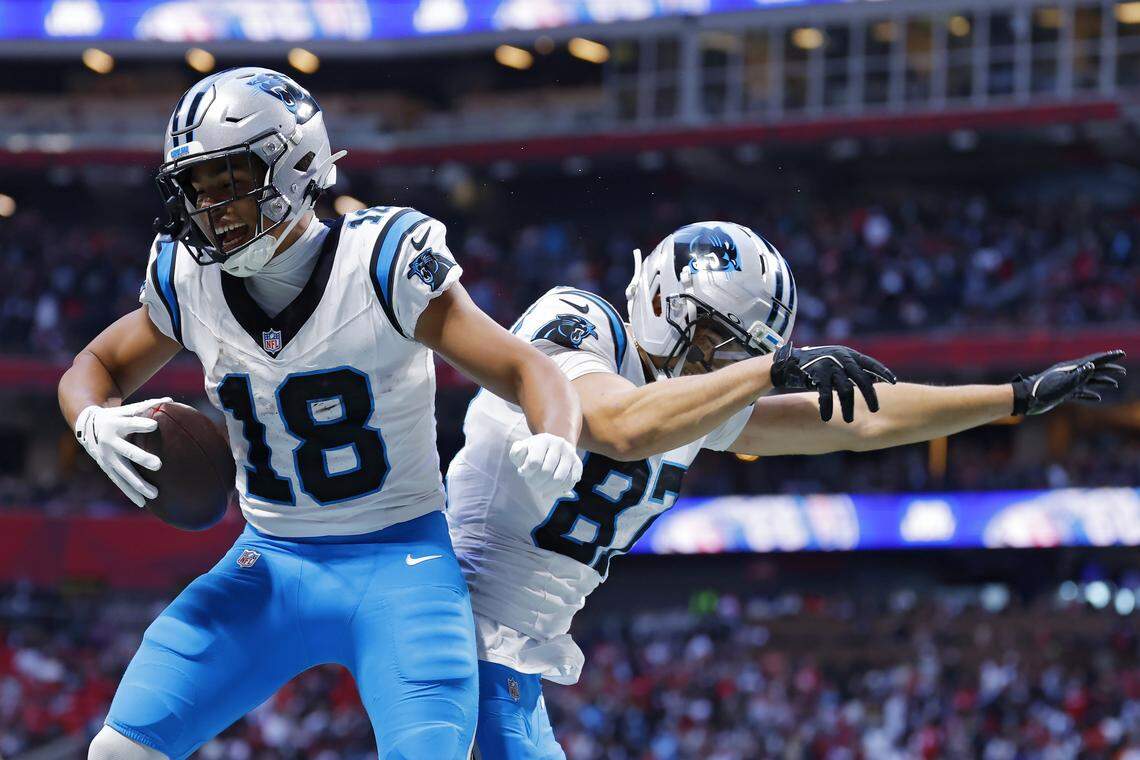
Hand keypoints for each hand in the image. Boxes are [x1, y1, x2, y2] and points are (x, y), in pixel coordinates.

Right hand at [74, 397, 169, 506]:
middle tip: (158, 464)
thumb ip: (148, 405)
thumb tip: (171, 400)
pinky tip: (143, 503)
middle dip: (142, 458)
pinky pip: (120, 482)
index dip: (141, 424)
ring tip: (155, 494)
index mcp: (116, 424)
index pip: (130, 423)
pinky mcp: (107, 468)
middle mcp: (110, 442)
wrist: (86, 425)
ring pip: (123, 472)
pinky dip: (130, 492)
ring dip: (138, 484)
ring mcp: (107, 457)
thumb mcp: (126, 409)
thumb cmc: (116, 416)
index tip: (154, 425)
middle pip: (127, 451)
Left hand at [509, 433, 583, 504]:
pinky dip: (558, 492)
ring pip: (559, 479)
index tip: (522, 472)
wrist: (551, 448)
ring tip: (539, 489)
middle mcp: (559, 444)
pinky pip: (570, 483)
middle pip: (547, 471)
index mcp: (544, 440)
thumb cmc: (532, 452)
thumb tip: (523, 460)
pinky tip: (550, 493)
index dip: (526, 472)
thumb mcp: (520, 449)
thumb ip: (516, 452)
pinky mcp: (578, 465)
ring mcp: (570, 454)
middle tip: (530, 483)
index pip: (534, 461)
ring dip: (546, 489)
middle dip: (535, 482)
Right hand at [771, 342, 896, 422]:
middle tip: (875, 410)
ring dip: (848, 407)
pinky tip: (827, 417)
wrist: (789, 361)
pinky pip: (825, 394)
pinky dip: (827, 407)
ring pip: (845, 390)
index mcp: (848, 354)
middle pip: (862, 379)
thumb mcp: (836, 361)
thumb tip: (871, 382)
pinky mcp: (817, 374)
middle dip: (870, 396)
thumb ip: (851, 369)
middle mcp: (841, 358)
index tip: (894, 383)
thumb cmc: (816, 364)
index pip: (870, 363)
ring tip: (849, 420)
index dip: (883, 372)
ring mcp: (830, 366)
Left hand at [1012, 350, 1125, 415]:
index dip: (1108, 358)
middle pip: (1093, 370)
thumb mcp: (1062, 384)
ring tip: (1114, 384)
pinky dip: (1090, 394)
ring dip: (1102, 381)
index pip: (1093, 361)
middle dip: (1108, 370)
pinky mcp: (1062, 393)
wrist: (1025, 399)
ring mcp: (1066, 384)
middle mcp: (1069, 374)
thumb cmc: (1042, 391)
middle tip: (1122, 371)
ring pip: (1088, 381)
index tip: (1121, 354)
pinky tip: (1097, 398)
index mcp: (1070, 368)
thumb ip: (1078, 376)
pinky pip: (1080, 393)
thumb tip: (1092, 366)